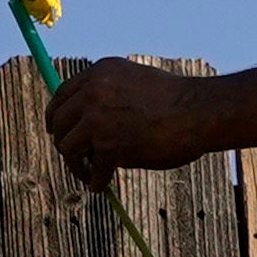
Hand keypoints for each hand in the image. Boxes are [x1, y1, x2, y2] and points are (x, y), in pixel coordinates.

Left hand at [39, 57, 213, 188]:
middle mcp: (93, 91)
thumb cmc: (175, 101)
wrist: (200, 112)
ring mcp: (98, 119)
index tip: (57, 131)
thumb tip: (83, 121)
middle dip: (63, 142)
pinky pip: (92, 170)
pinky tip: (101, 185)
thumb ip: (108, 94)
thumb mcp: (134, 82)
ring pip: (67, 147)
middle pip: (58, 122)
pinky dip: (96, 181)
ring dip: (76, 165)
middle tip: (75, 158)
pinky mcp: (108, 146)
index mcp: (100, 72)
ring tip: (89, 174)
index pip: (62, 95)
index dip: (56, 116)